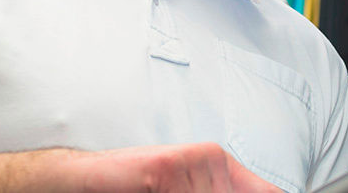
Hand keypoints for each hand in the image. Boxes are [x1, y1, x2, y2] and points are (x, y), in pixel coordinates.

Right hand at [45, 143, 281, 192]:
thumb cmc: (136, 188)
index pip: (266, 191)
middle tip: (171, 192)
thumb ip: (219, 192)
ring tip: (158, 192)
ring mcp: (190, 160)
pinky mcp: (165, 167)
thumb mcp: (183, 192)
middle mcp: (211, 158)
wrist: (82, 180)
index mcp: (220, 163)